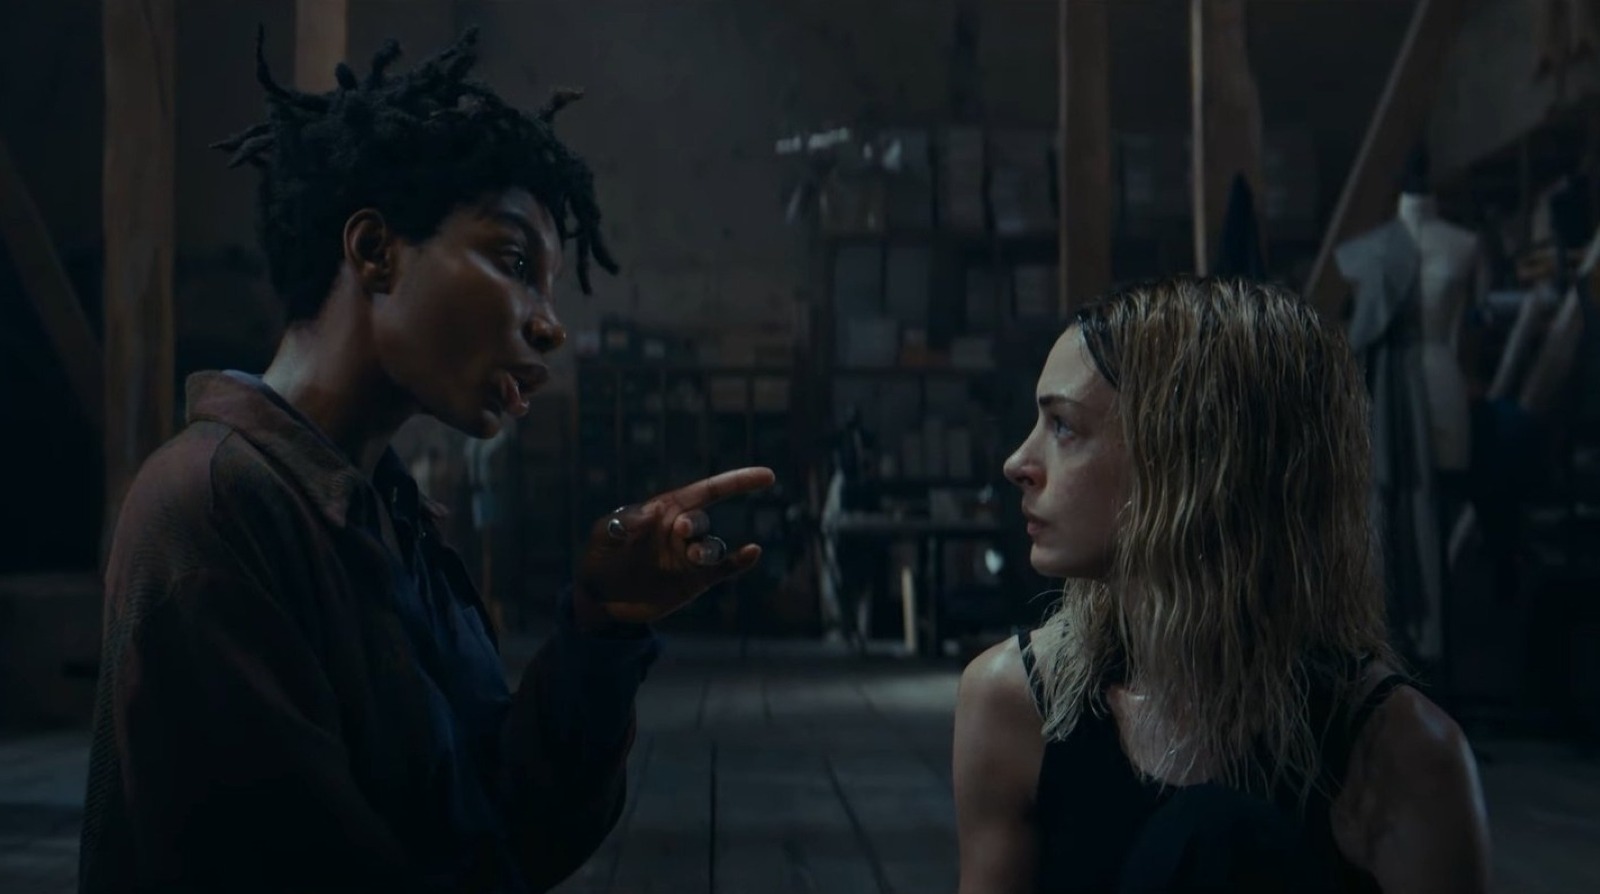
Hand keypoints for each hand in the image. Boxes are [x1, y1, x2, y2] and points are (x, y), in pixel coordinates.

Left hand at [574, 467, 775, 628]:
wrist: (599, 598)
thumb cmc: (600, 557)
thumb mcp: (604, 535)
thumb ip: (625, 522)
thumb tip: (653, 512)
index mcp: (665, 510)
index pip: (706, 491)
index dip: (737, 482)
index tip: (767, 476)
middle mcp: (681, 531)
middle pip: (701, 521)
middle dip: (694, 525)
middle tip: (680, 529)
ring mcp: (689, 556)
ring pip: (711, 547)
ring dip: (707, 550)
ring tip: (692, 558)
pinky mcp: (695, 581)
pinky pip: (724, 569)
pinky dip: (740, 562)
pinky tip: (751, 552)